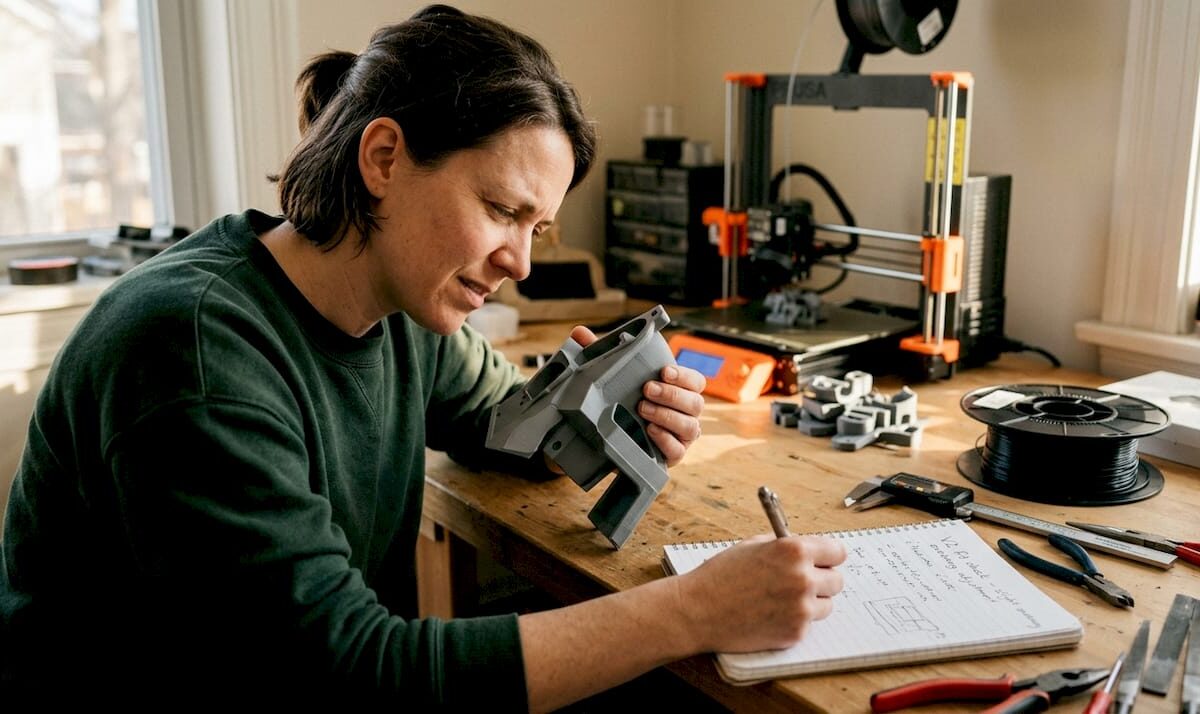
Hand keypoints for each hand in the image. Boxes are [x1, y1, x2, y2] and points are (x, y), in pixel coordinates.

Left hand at [568, 326, 705, 466]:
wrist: (606, 438)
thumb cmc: (618, 400)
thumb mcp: (608, 376)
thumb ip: (597, 353)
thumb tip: (580, 333)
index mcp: (679, 390)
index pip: (696, 381)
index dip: (684, 376)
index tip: (663, 371)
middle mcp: (686, 413)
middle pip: (695, 403)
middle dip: (672, 395)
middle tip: (646, 389)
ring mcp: (681, 436)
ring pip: (690, 427)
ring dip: (667, 416)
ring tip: (643, 409)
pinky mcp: (672, 455)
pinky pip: (678, 451)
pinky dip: (666, 440)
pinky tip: (650, 431)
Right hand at [675, 535, 845, 652]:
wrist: (698, 610)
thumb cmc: (720, 576)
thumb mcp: (753, 546)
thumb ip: (785, 547)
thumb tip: (807, 551)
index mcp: (794, 551)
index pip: (837, 552)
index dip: (829, 556)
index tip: (824, 561)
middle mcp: (803, 578)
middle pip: (837, 580)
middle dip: (821, 580)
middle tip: (801, 582)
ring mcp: (801, 609)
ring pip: (826, 605)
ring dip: (811, 602)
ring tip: (781, 600)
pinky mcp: (795, 633)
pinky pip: (808, 625)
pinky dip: (794, 621)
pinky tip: (771, 615)